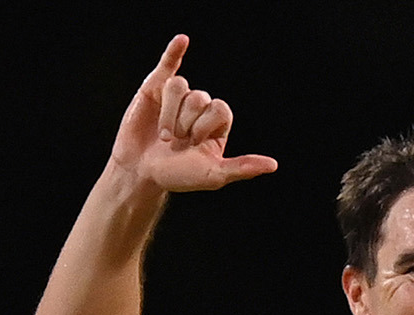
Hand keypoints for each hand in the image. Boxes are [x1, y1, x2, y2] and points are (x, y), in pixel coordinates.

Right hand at [111, 35, 277, 191]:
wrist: (140, 173)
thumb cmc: (177, 175)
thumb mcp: (213, 175)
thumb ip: (242, 167)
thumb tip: (273, 165)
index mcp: (217, 123)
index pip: (221, 108)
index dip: (206, 125)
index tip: (195, 143)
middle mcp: (199, 108)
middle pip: (199, 98)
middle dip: (184, 123)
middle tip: (175, 142)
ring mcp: (176, 97)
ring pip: (179, 87)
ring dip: (169, 113)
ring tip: (163, 135)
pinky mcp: (154, 89)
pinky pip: (168, 64)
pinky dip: (174, 51)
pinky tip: (182, 40)